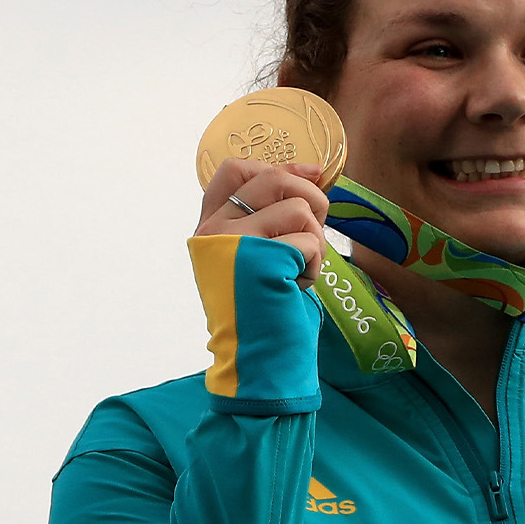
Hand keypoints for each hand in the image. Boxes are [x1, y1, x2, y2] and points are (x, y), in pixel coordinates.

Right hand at [195, 159, 328, 289]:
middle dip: (312, 199)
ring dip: (314, 241)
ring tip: (299, 268)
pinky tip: (296, 285)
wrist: (252, 356)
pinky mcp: (261, 264)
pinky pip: (309, 243)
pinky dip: (314, 266)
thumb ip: (268, 216)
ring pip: (299, 210)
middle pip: (274, 179)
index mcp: (210, 227)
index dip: (280, 168)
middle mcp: (215, 231)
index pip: (233, 171)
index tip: (311, 175)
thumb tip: (312, 173)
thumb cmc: (259, 301)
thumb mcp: (252, 254)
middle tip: (312, 233)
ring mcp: (235, 244)